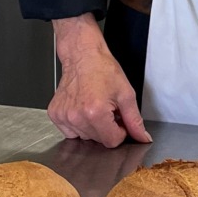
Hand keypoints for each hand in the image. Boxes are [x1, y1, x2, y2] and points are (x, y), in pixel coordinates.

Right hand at [49, 15, 150, 146]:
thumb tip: (142, 138)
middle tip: (107, 108)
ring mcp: (63, 116)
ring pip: (85, 138)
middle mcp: (77, 117)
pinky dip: (78, 125)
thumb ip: (134, 120)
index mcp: (95, 113)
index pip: (112, 141)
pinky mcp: (55, 114)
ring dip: (92, 127)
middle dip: (107, 128)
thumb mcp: (126, 94)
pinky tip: (82, 109)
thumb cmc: (102, 69)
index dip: (120, 131)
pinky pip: (70, 132)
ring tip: (94, 106)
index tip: (118, 118)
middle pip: (98, 141)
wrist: (82, 55)